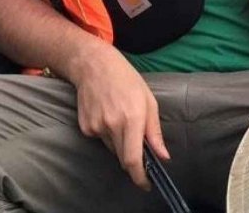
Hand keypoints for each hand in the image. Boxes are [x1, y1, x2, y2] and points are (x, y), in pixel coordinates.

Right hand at [71, 44, 167, 188]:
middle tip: (137, 142)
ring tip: (121, 118)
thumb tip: (163, 156)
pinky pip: (100, 140)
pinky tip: (107, 114)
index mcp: (132, 118)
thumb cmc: (126, 79)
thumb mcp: (148, 101)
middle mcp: (112, 125)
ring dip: (120, 143)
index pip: (133, 159)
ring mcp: (96, 126)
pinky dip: (107, 134)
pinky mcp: (85, 127)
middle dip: (133, 159)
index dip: (139, 177)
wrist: (94, 65)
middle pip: (123, 158)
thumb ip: (155, 132)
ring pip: (112, 149)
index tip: (145, 183)